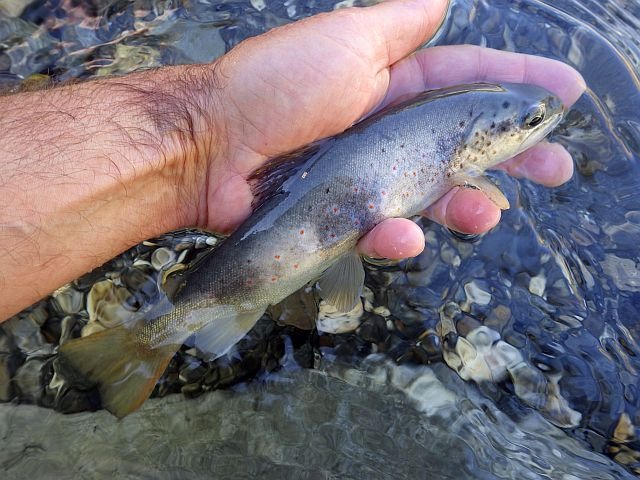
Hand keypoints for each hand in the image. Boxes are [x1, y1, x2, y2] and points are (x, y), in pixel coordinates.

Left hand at [194, 0, 584, 257]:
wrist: (212, 147)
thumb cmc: (275, 87)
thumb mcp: (344, 41)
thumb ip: (397, 27)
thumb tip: (442, 1)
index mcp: (390, 83)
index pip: (467, 81)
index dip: (516, 85)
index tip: (564, 95)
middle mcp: (384, 129)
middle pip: (462, 144)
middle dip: (511, 157)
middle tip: (554, 171)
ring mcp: (366, 177)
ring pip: (431, 196)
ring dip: (464, 208)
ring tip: (484, 216)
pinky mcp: (343, 217)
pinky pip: (382, 230)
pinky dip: (396, 237)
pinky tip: (403, 237)